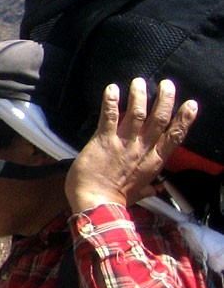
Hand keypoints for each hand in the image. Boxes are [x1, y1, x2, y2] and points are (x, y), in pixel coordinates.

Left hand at [66, 78, 198, 211]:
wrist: (95, 204)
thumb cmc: (115, 200)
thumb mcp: (137, 194)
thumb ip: (147, 188)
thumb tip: (155, 189)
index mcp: (153, 162)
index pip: (174, 137)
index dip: (184, 119)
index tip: (191, 104)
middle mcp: (141, 149)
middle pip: (158, 119)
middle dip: (165, 99)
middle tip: (167, 84)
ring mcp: (123, 143)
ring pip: (136, 113)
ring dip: (139, 95)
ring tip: (139, 82)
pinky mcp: (103, 140)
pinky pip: (109, 116)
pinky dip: (111, 101)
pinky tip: (112, 88)